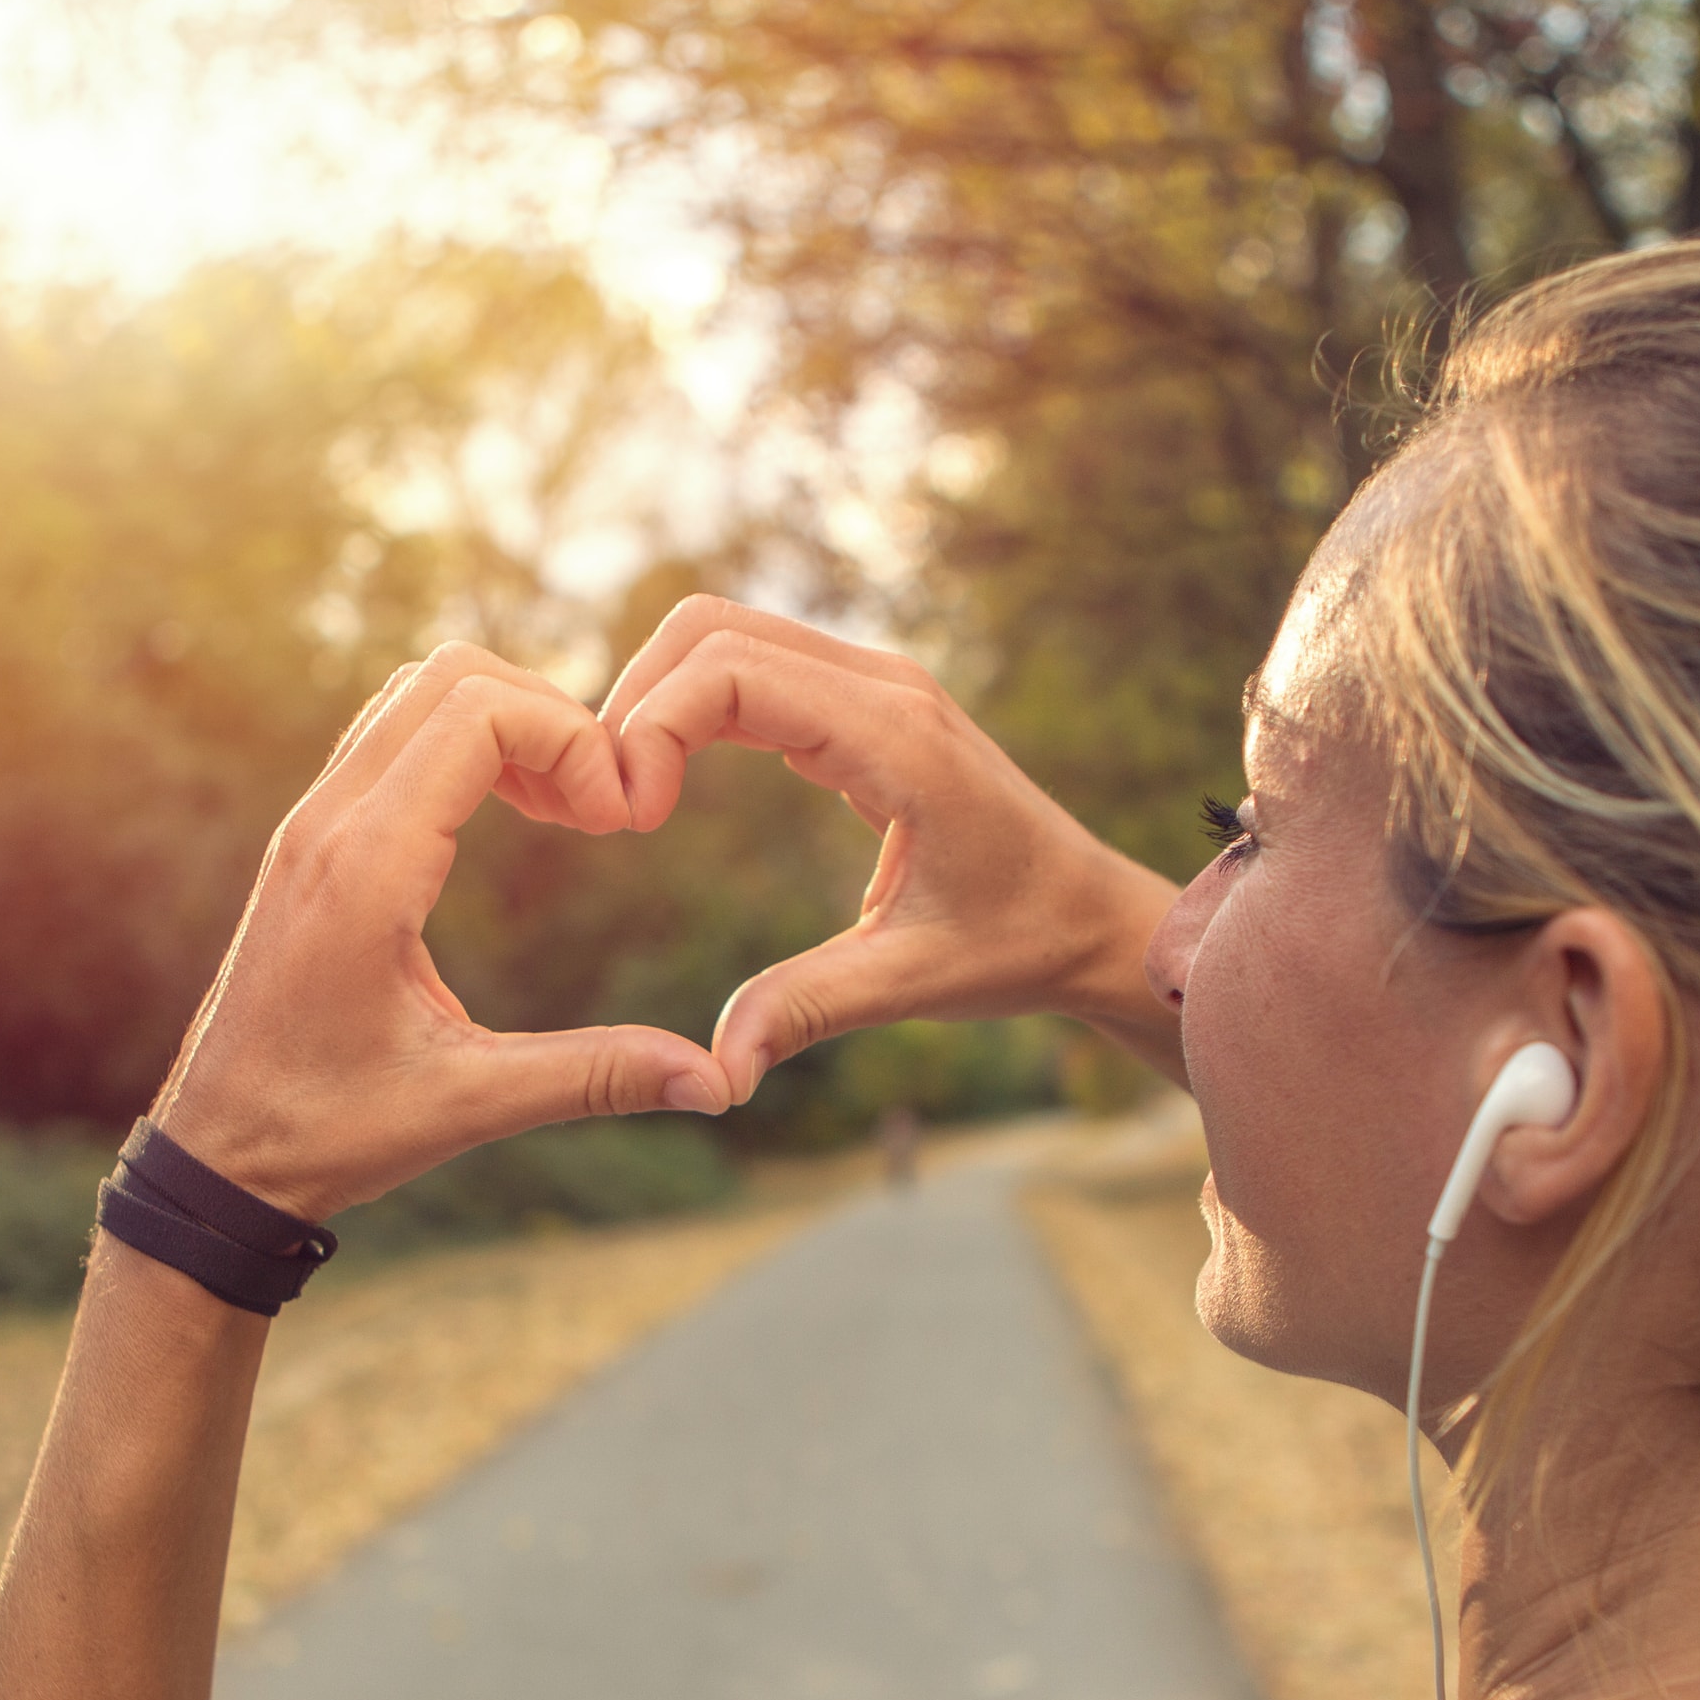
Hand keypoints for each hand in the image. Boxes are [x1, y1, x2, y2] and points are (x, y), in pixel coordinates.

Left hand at [154, 646, 728, 1217]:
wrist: (216, 1156)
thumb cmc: (327, 1132)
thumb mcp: (467, 1105)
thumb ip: (592, 1078)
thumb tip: (715, 1084)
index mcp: (364, 869)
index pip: (478, 712)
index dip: (573, 739)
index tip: (621, 821)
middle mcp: (327, 824)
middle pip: (451, 677)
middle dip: (551, 717)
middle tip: (604, 809)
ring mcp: (312, 826)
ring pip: (418, 695)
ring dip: (509, 725)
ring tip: (571, 812)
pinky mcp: (313, 843)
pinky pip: (394, 739)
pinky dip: (468, 748)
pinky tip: (520, 819)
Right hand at [601, 599, 1184, 1103]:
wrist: (1091, 917)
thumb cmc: (1018, 945)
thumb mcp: (911, 982)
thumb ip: (808, 1010)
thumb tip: (717, 1072)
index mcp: (897, 738)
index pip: (731, 671)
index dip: (653, 727)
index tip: (629, 820)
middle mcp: (884, 687)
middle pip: (711, 628)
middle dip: (637, 700)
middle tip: (607, 805)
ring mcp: (875, 686)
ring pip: (727, 636)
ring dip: (658, 698)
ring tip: (626, 797)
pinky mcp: (863, 705)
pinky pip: (755, 669)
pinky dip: (693, 707)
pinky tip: (666, 786)